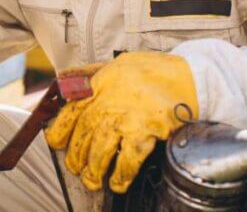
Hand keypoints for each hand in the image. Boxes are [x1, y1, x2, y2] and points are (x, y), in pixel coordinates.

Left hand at [45, 52, 197, 193]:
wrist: (192, 77)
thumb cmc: (156, 71)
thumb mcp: (119, 63)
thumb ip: (92, 73)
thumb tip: (67, 80)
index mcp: (100, 83)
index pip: (70, 110)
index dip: (60, 130)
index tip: (55, 143)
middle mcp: (109, 100)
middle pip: (83, 134)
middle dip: (76, 156)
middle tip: (76, 168)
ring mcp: (126, 117)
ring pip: (99, 150)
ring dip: (93, 170)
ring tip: (92, 181)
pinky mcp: (146, 131)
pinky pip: (127, 160)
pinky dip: (121, 175)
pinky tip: (117, 183)